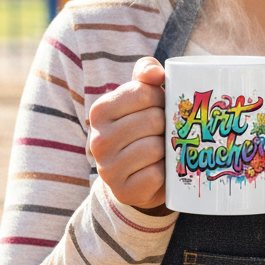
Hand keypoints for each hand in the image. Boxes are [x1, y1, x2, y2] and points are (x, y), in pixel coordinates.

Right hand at [87, 57, 169, 213]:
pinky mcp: (123, 191)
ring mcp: (108, 168)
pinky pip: (157, 174)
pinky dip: (165, 172)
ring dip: (167, 149)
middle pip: (153, 120)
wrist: (138, 177)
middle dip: (167, 124)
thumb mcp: (142, 97)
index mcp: (100, 110)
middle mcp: (98, 139)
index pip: (144, 92)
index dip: (162, 98)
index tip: (161, 106)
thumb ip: (146, 74)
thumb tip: (154, 73)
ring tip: (161, 150)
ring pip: (156, 147)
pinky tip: (159, 170)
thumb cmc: (143, 129)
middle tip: (164, 131)